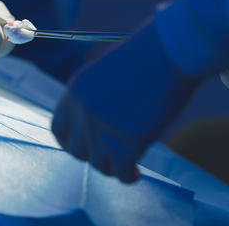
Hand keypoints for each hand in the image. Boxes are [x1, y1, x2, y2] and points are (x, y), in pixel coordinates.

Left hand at [51, 21, 199, 182]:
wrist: (169, 52)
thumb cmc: (148, 56)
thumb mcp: (109, 73)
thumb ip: (98, 98)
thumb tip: (102, 122)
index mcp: (76, 92)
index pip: (59, 128)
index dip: (70, 141)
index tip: (82, 148)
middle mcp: (83, 113)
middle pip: (76, 150)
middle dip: (91, 156)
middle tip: (108, 157)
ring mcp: (102, 130)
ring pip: (97, 165)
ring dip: (110, 168)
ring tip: (125, 166)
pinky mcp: (127, 144)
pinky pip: (121, 173)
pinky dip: (128, 177)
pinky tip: (136, 174)